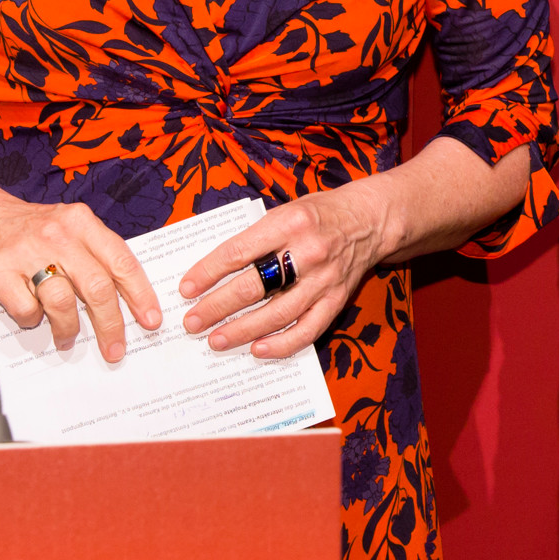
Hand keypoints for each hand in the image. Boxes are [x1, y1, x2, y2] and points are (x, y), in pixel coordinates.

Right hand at [0, 193, 161, 363]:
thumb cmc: (28, 227)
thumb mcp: (69, 226)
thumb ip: (95, 253)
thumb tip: (128, 296)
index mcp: (81, 223)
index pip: (122, 261)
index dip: (140, 294)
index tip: (150, 319)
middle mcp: (58, 235)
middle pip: (97, 288)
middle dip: (111, 324)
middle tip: (115, 347)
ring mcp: (27, 253)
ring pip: (63, 303)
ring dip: (70, 328)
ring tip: (68, 337)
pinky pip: (27, 310)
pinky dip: (34, 321)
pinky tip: (35, 317)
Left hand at [178, 179, 400, 358]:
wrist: (372, 220)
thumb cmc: (321, 214)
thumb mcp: (286, 210)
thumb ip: (255, 237)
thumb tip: (213, 270)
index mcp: (289, 222)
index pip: (238, 252)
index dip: (208, 273)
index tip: (186, 289)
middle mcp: (309, 251)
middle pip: (254, 286)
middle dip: (217, 307)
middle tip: (192, 322)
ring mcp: (325, 279)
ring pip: (278, 313)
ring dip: (243, 330)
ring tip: (216, 340)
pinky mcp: (337, 300)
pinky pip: (309, 329)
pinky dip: (282, 344)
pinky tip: (258, 349)